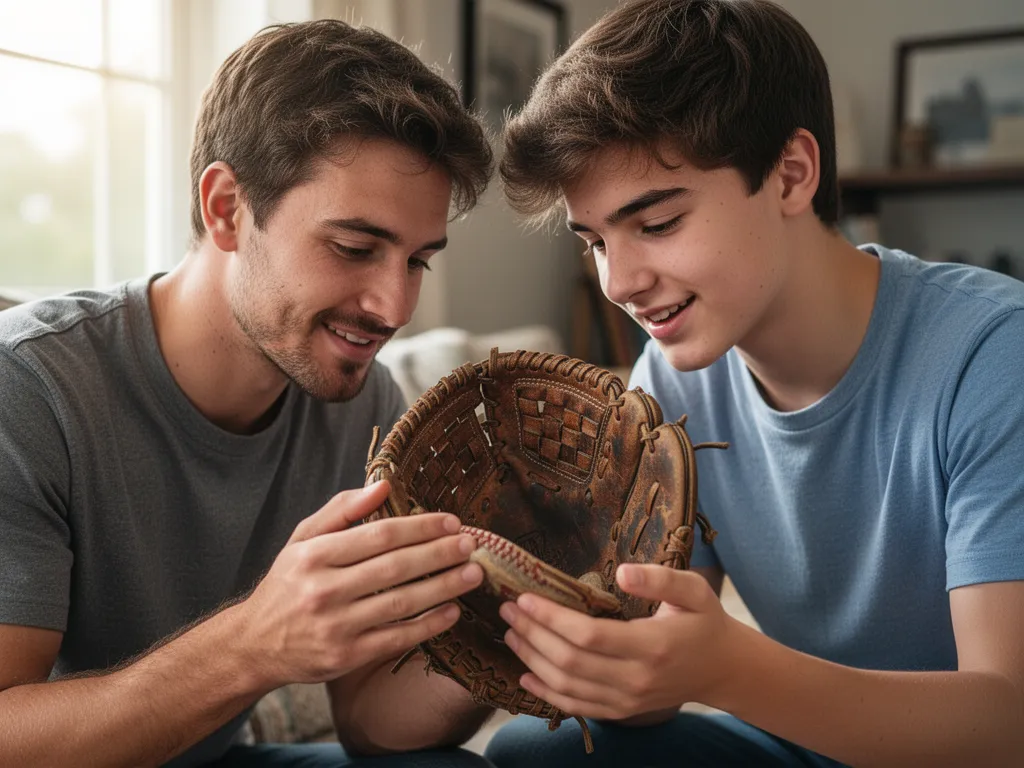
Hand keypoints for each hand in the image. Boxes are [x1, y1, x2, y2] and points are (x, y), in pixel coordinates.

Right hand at [235, 480, 482, 687]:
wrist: (254, 644)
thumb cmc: (287, 584)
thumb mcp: (302, 539)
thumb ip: (342, 510)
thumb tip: (383, 484)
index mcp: (314, 555)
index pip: (378, 535)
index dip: (420, 527)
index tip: (451, 521)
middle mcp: (323, 589)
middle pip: (395, 567)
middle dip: (439, 554)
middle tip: (471, 544)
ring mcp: (335, 626)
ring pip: (401, 602)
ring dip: (443, 587)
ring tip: (472, 574)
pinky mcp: (346, 657)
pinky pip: (397, 638)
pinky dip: (429, 624)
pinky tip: (452, 610)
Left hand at [498, 564, 732, 719]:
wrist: (723, 668)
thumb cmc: (704, 621)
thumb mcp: (693, 590)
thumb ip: (660, 578)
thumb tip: (622, 572)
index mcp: (652, 646)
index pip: (589, 636)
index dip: (551, 618)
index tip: (525, 597)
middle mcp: (636, 679)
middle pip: (570, 662)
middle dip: (533, 634)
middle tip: (508, 609)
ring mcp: (627, 700)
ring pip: (567, 687)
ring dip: (532, 660)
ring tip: (512, 633)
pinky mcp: (621, 711)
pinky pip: (576, 708)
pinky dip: (546, 694)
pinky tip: (526, 675)